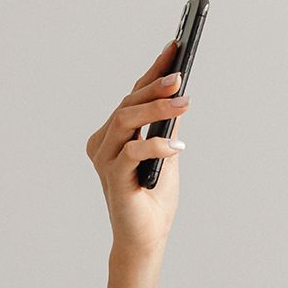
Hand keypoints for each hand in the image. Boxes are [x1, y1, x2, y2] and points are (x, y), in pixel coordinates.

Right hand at [85, 39, 190, 254]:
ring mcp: (105, 159)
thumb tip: (180, 100)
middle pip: (127, 105)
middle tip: (180, 75)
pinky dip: (155, 145)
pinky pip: (131, 152)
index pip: (133, 97)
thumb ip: (166, 131)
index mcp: (114, 135)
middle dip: (155, 87)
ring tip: (184, 103)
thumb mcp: (167, 158)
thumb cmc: (154, 200)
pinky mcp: (113, 177)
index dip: (152, 72)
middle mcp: (104, 143)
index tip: (173, 49)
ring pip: (126, 121)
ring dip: (156, 110)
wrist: (145, 238)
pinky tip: (177, 144)